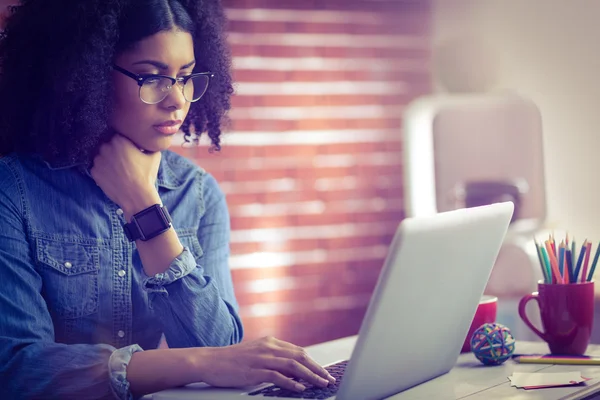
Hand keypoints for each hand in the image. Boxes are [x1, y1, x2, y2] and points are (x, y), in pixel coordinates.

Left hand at [90, 134, 160, 215]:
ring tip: (119, 170)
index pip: (118, 136)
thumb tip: (148, 142)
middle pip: (108, 145)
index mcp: (119, 140)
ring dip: (108, 160)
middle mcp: (105, 147)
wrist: (136, 196)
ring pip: (101, 156)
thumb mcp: (154, 155)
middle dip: (115, 151)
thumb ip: (149, 144)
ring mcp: (98, 160)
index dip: (125, 143)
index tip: (130, 150)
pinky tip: (114, 176)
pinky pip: (98, 168)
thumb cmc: (146, 175)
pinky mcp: (94, 172)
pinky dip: (104, 171)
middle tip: (125, 161)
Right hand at [195, 336, 335, 391]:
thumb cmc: (231, 360)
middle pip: (300, 357)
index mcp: (270, 342)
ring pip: (292, 365)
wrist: (209, 360)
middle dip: (316, 369)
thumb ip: (272, 358)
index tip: (323, 372)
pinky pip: (277, 376)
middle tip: (328, 378)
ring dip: (309, 375)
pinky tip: (300, 388)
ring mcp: (262, 358)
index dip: (313, 362)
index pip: (298, 351)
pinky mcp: (254, 370)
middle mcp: (268, 347)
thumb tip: (290, 369)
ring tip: (320, 384)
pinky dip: (291, 382)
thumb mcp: (255, 354)